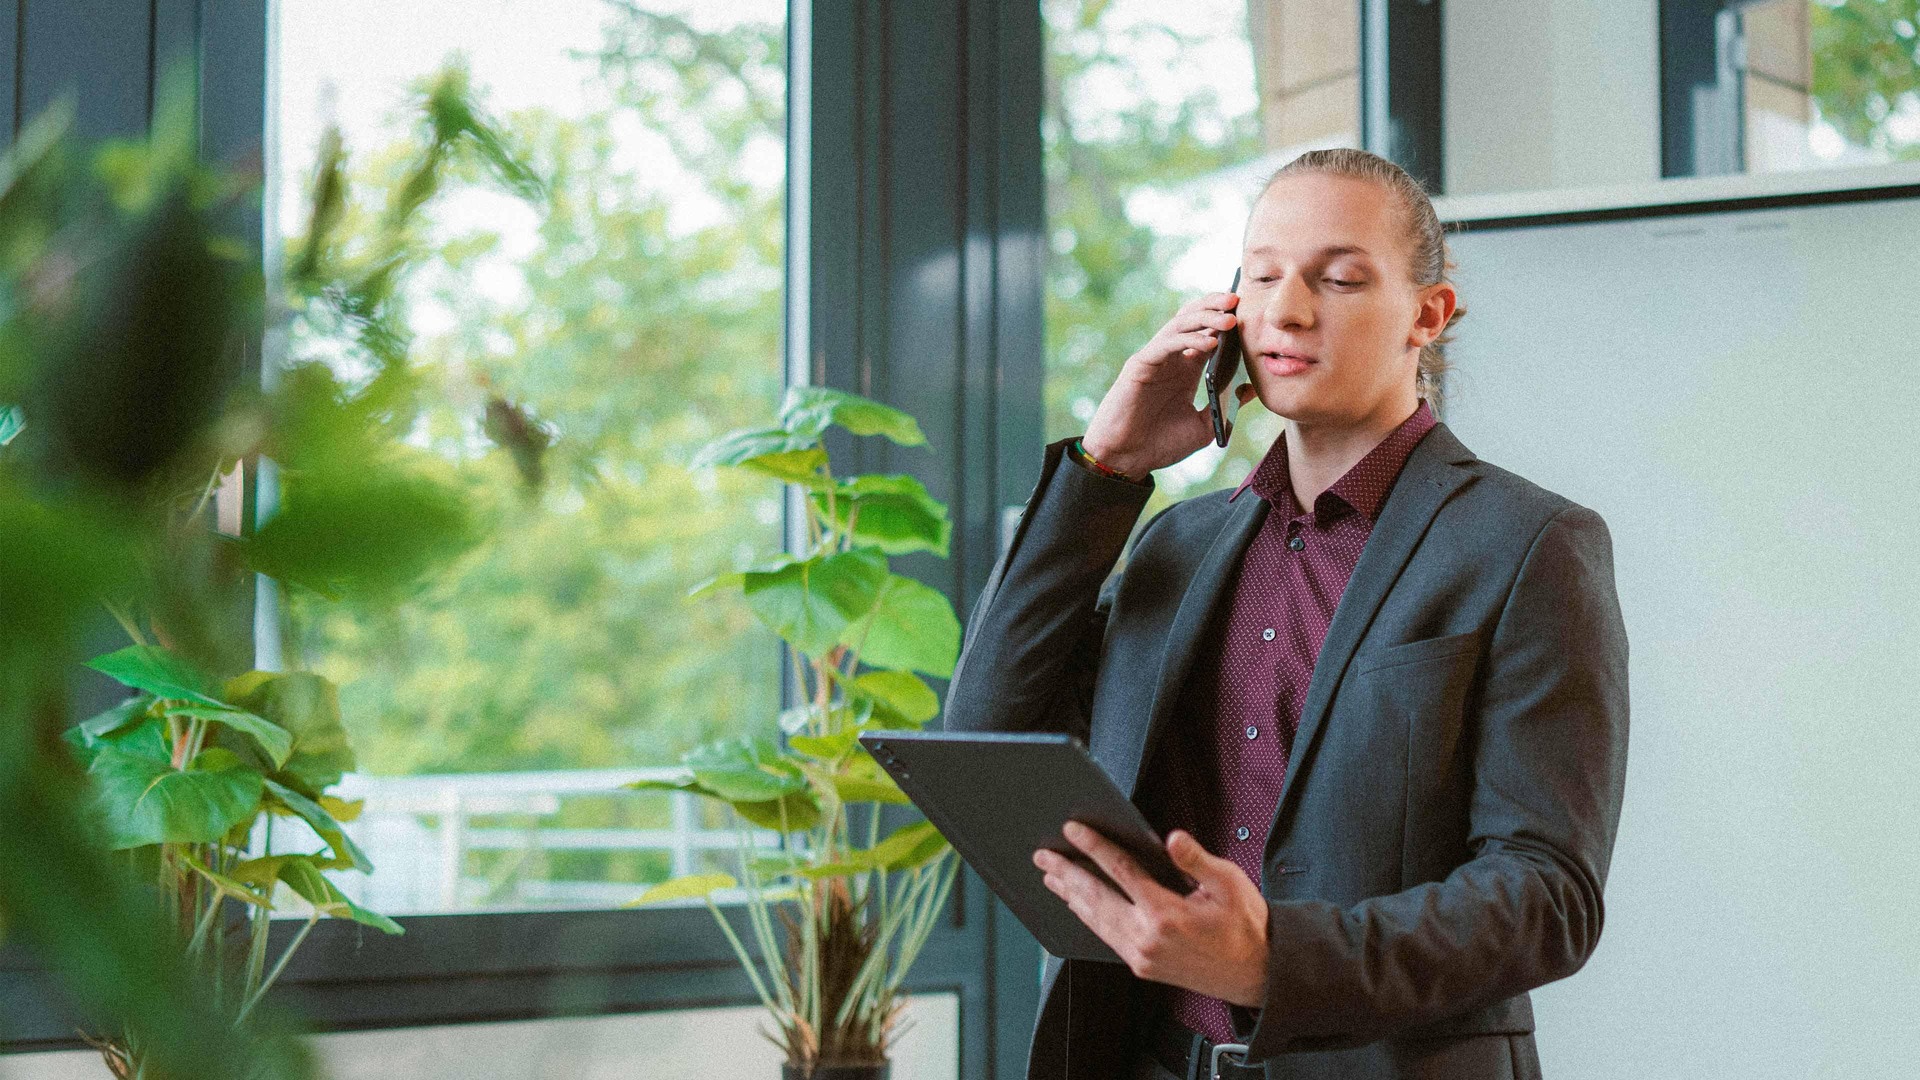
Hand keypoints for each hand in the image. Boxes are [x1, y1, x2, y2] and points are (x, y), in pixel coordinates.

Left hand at [1034, 822, 1269, 1007]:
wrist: (1257, 973)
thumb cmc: (1246, 925)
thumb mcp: (1229, 884)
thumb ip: (1196, 860)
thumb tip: (1172, 839)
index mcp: (1167, 914)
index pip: (1120, 872)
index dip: (1094, 847)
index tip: (1073, 831)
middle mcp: (1148, 938)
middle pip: (1095, 898)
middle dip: (1066, 873)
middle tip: (1043, 855)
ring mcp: (1142, 956)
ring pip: (1095, 921)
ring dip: (1070, 896)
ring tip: (1050, 876)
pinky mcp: (1142, 967)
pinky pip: (1105, 938)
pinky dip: (1087, 918)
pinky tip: (1077, 905)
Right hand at [1080, 293, 1240, 478]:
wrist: (1127, 460)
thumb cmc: (1161, 445)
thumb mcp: (1204, 426)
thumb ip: (1226, 407)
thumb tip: (1252, 389)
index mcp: (1187, 370)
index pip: (1208, 333)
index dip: (1226, 320)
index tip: (1249, 312)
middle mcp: (1171, 359)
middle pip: (1193, 319)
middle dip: (1215, 306)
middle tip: (1238, 300)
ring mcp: (1155, 359)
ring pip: (1180, 325)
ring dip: (1205, 318)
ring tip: (1229, 318)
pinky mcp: (1140, 365)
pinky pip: (1166, 344)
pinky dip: (1188, 340)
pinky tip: (1210, 343)